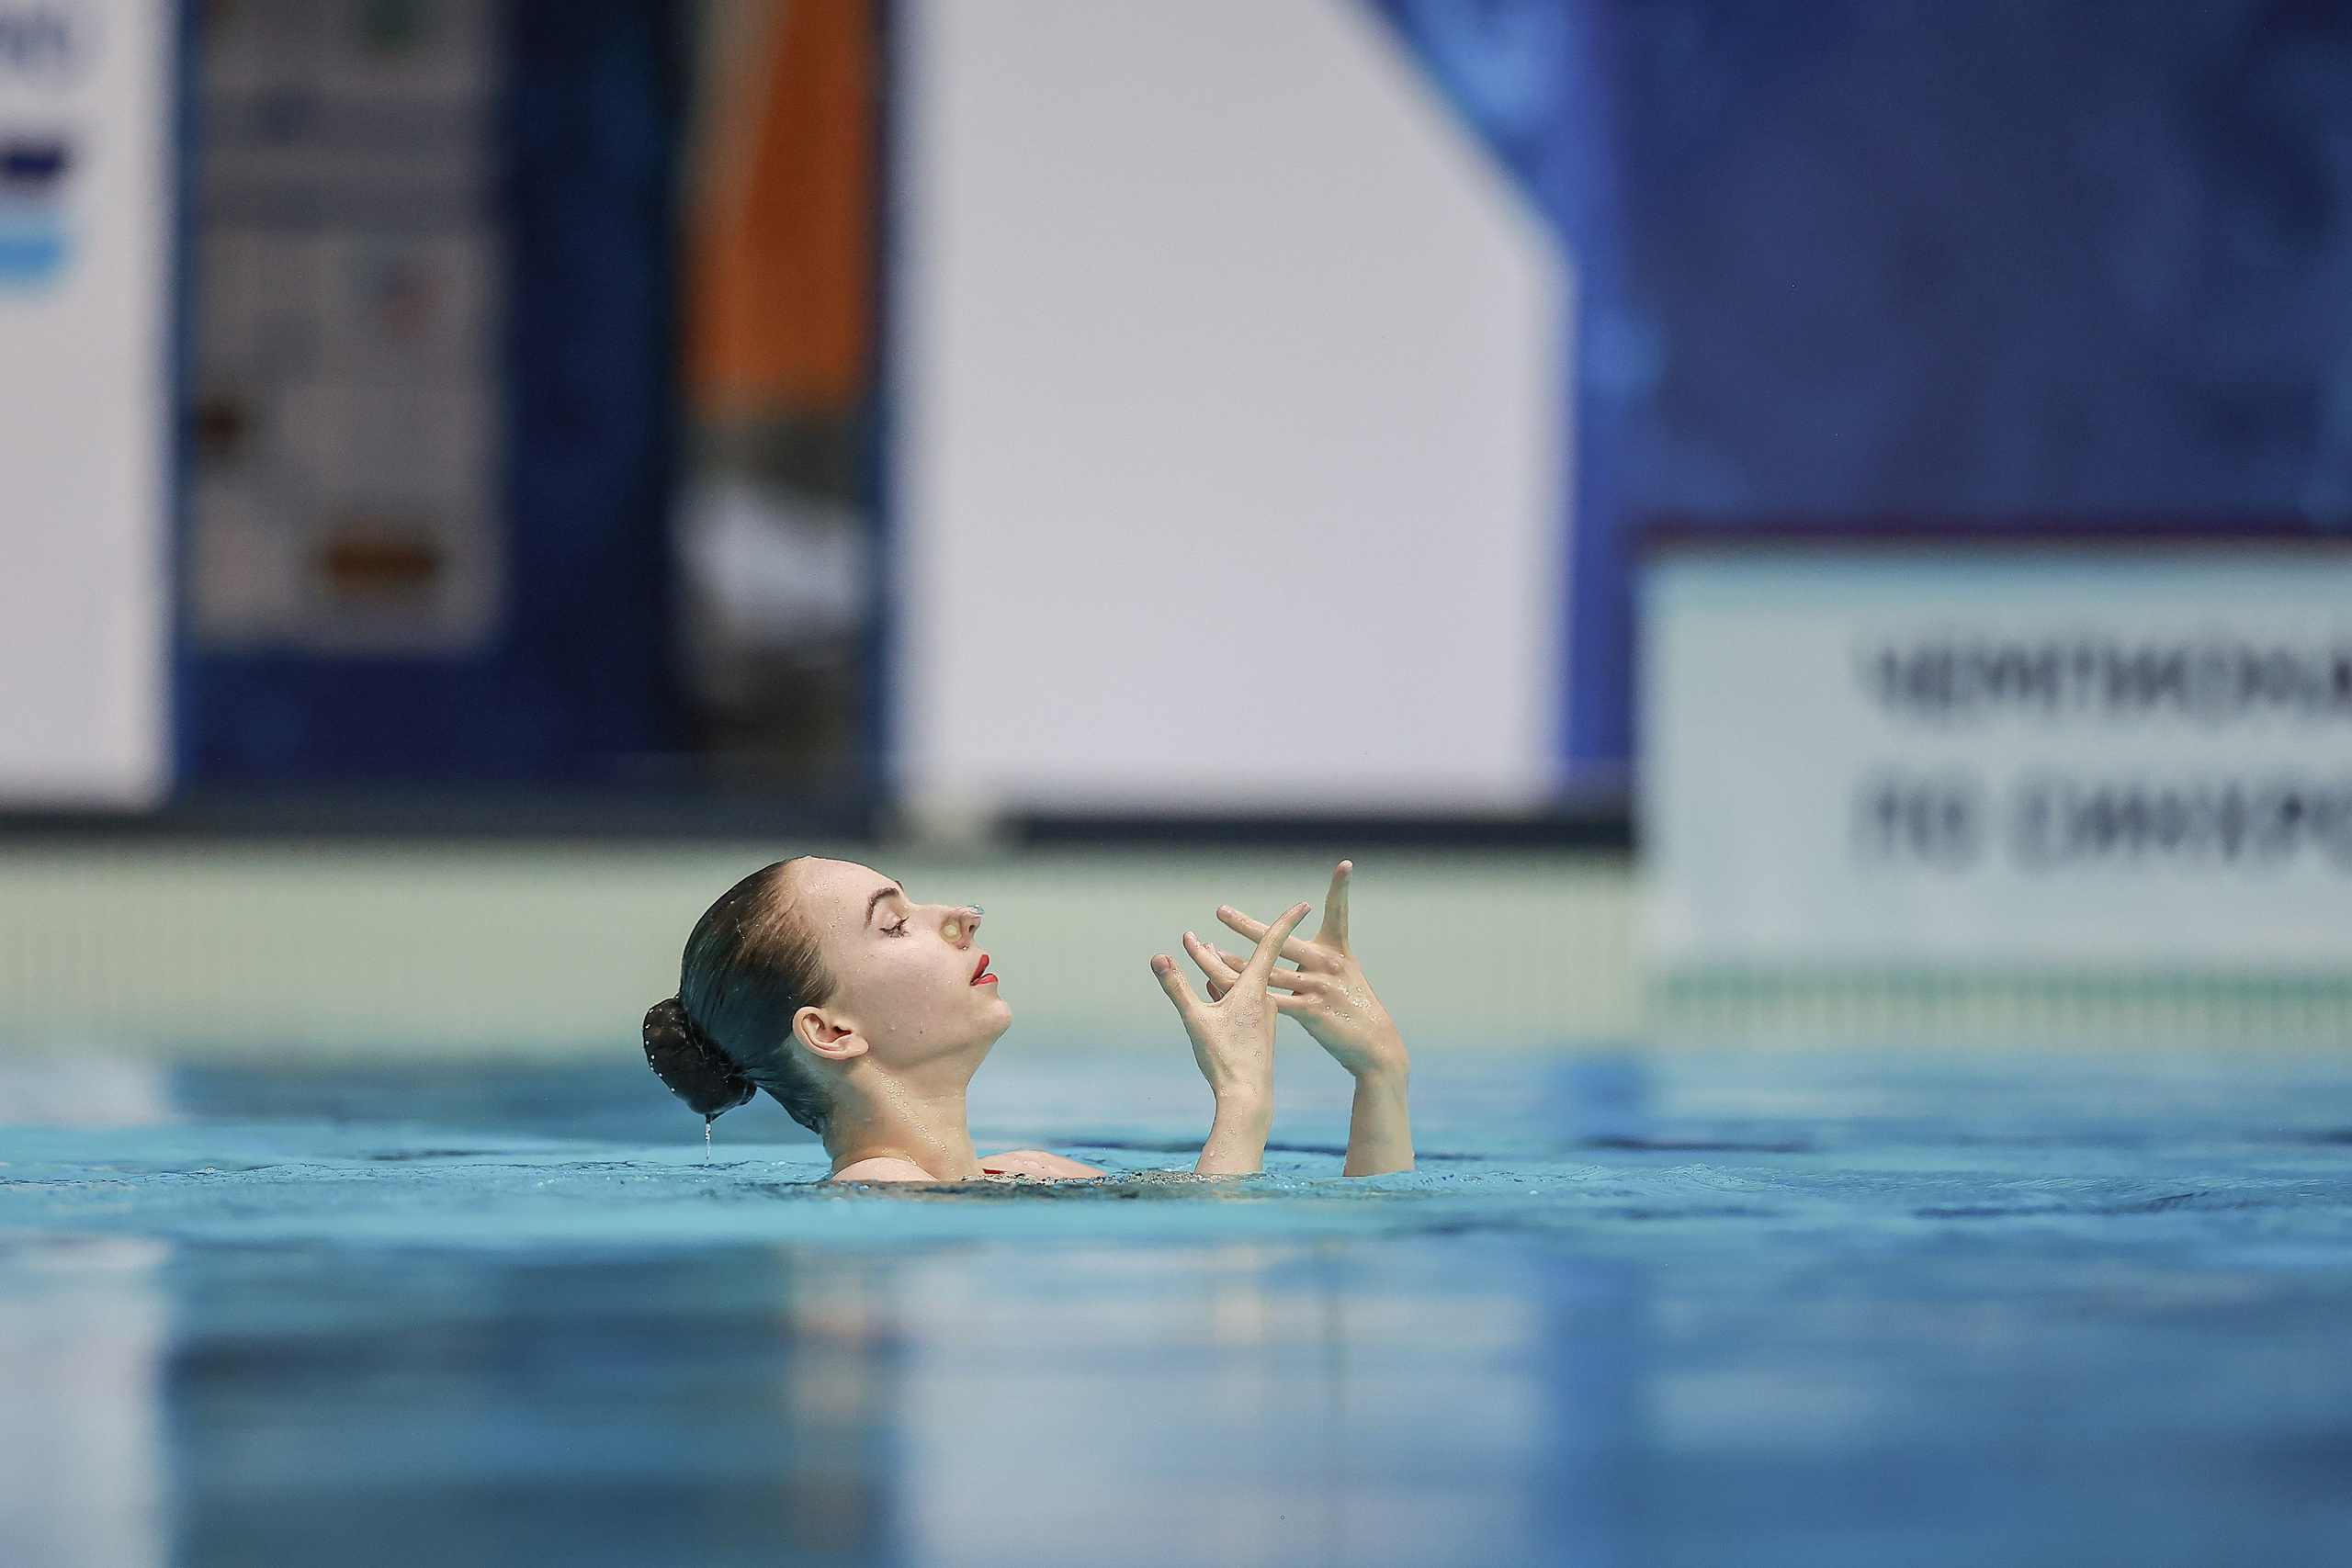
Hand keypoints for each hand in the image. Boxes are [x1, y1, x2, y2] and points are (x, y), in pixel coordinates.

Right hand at [1153, 899, 1308, 1106]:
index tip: (1305, 902)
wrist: (1249, 1097)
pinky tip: (1214, 989)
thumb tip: (1159, 957)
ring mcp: (1263, 1015)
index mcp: (1255, 989)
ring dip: (1219, 970)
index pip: (1272, 943)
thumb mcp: (1195, 1019)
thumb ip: (1177, 987)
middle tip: (1194, 937)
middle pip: (1242, 963)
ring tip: (1201, 952)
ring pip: (1240, 984)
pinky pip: (1242, 1002)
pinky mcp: (1258, 1031)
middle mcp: (1264, 998)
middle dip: (1216, 950)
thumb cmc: (1225, 1058)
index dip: (1286, 919)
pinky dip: (1226, 991)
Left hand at [1187, 861, 1405, 1080]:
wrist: (1375, 1043)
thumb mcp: (1344, 973)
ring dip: (1235, 964)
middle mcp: (1328, 962)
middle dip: (1247, 926)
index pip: (1338, 912)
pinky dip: (1247, 996)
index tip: (1345, 865)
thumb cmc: (1354, 1006)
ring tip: (1209, 953)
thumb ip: (1316, 958)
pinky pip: (1271, 1001)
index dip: (1341, 888)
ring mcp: (1320, 986)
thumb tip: (1287, 946)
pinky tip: (1225, 992)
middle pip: (1280, 940)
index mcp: (1337, 949)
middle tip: (1221, 911)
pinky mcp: (1312, 1010)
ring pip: (1267, 972)